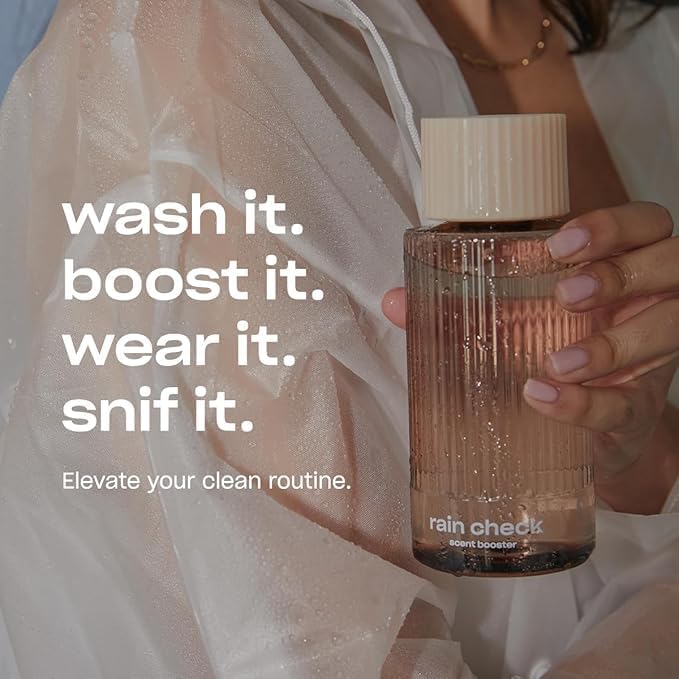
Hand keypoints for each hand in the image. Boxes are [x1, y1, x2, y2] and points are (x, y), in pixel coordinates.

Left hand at [384, 202, 678, 512]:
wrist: (577, 427)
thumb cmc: (544, 352)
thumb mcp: (509, 320)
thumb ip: (455, 308)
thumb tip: (394, 301)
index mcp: (619, 267)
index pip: (645, 225)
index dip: (614, 226)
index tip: (560, 244)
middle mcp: (649, 302)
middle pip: (671, 263)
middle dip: (621, 273)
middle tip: (568, 293)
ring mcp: (653, 357)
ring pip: (668, 329)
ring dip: (612, 343)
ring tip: (557, 361)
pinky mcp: (638, 410)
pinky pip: (627, 404)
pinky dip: (584, 403)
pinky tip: (544, 397)